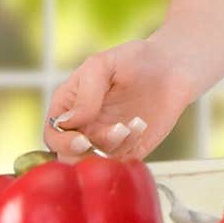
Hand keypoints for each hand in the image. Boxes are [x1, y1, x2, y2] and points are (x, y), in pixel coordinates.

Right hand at [43, 37, 195, 161]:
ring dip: (115, 148)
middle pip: (71, 156)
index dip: (63, 142)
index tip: (83, 140)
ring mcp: (105, 140)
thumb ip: (84, 94)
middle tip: (116, 131)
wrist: (170, 66)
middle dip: (90, 152)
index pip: (53, 135)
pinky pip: (122, 162)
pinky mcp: (128, 149)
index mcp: (69, 106)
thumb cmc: (133, 59)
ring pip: (97, 162)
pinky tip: (141, 125)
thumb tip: (66, 123)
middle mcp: (83, 127)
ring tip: (134, 123)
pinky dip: (131, 149)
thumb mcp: (102, 65)